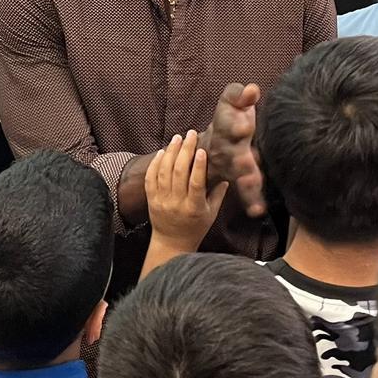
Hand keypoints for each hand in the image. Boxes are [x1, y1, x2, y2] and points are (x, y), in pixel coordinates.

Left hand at [145, 130, 228, 252]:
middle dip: (185, 150)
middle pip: (179, 173)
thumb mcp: (211, 214)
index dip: (198, 165)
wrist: (172, 242)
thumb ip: (219, 194)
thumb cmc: (196, 227)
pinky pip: (150, 177)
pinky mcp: (151, 199)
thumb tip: (227, 175)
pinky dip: (155, 163)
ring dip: (171, 152)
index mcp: (194, 207)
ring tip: (178, 138)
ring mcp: (161, 200)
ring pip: (164, 172)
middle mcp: (176, 203)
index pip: (196, 183)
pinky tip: (163, 151)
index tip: (202, 150)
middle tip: (191, 134)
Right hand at [202, 83, 264, 217]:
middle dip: (239, 155)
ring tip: (251, 184)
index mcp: (224, 127)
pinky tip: (257, 210)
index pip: (227, 121)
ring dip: (244, 180)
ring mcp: (232, 166)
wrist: (209, 150)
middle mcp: (226, 148)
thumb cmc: (228, 121)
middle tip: (246, 160)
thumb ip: (238, 94)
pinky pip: (245, 191)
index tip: (246, 120)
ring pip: (237, 174)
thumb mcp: (229, 104)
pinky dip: (251, 201)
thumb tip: (252, 89)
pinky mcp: (241, 180)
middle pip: (232, 152)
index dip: (235, 120)